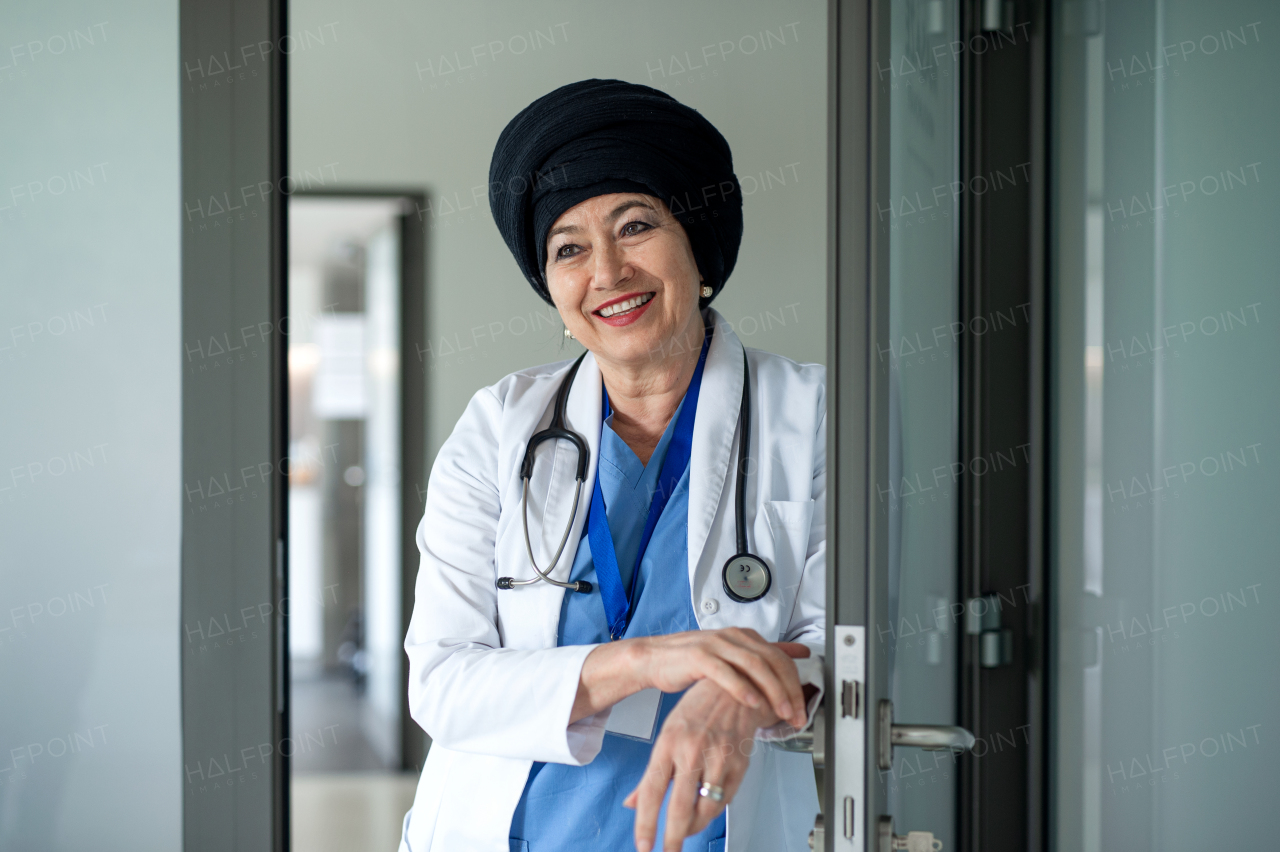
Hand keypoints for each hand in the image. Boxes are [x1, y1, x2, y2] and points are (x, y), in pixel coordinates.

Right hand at [573, 629, 806, 728]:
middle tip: (796, 714)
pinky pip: (726, 672)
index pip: (781, 657)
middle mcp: (734, 636)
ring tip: (780, 712)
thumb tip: (796, 654)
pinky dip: (742, 687)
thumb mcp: (731, 656)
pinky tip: (752, 702)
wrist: (654, 658)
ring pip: (754, 665)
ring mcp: (717, 644)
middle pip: (772, 661)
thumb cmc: (691, 661)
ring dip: (772, 691)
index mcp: (744, 636)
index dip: (796, 683)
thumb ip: (761, 656)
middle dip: (789, 690)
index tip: (802, 707)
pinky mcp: (699, 656)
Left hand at [623, 678, 774, 851]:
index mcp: (668, 742)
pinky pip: (724, 801)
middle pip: (679, 807)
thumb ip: (651, 773)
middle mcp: (692, 751)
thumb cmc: (698, 710)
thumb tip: (631, 804)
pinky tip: (703, 813)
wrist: (736, 688)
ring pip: (705, 810)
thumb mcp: (667, 734)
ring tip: (683, 832)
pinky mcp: (740, 765)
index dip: (645, 823)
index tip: (643, 846)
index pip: (651, 790)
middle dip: (671, 839)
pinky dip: (711, 813)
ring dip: (692, 828)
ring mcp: (718, 758)